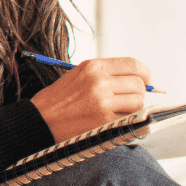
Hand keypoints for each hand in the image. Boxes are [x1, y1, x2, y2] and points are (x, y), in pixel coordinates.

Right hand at [29, 57, 151, 142]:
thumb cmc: (58, 100)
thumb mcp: (79, 76)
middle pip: (139, 84)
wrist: (40, 120)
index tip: (146, 81)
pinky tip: (111, 120)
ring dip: (133, 108)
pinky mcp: (105, 121)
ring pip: (138, 102)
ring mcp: (103, 101)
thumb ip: (106, 75)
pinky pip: (130, 118)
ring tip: (116, 111)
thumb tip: (138, 80)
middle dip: (138, 93)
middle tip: (127, 100)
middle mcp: (99, 81)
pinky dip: (126, 120)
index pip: (133, 64)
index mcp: (92, 66)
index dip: (145, 74)